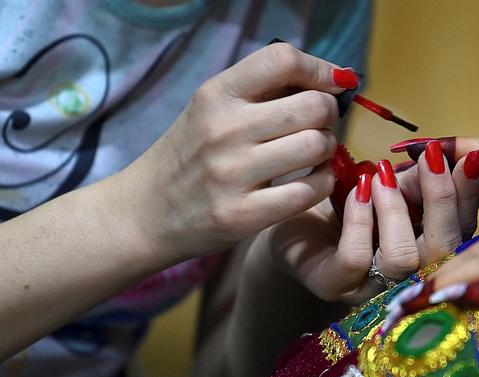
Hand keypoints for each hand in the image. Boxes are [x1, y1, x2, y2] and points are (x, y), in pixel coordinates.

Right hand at [116, 42, 357, 260]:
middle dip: (329, 114)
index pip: (282, 60)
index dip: (320, 68)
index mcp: (216, 95)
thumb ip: (261, 91)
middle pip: (312, 106)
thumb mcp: (211, 110)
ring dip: (328, 149)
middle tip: (321, 125)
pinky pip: (309, 190)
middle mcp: (223, 129)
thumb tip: (327, 78)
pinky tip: (313, 180)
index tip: (334, 83)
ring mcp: (232, 174)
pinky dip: (322, 182)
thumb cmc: (190, 156)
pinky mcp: (243, 215)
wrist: (144, 213)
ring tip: (315, 154)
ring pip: (316, 146)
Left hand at [263, 140, 478, 304]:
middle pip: (443, 253)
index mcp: (425, 254)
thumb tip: (443, 158)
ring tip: (382, 174)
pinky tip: (356, 188)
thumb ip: (413, 181)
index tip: (469, 157)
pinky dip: (360, 217)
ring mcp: (368, 289)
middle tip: (432, 159)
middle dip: (442, 201)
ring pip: (402, 259)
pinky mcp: (331, 284)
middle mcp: (404, 280)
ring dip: (395, 209)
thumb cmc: (337, 201)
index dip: (470, 197)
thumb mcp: (383, 186)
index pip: (462, 232)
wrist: (283, 214)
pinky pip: (356, 256)